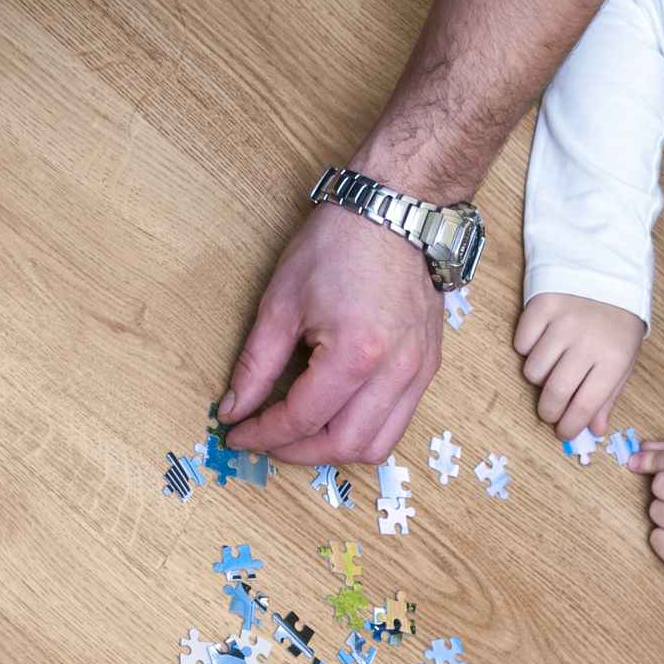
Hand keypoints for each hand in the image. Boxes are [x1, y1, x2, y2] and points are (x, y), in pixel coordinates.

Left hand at [220, 201, 443, 463]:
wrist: (397, 212)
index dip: (263, 434)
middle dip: (297, 452)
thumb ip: (256, 364)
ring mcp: (419, 372)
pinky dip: (364, 430)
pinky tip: (336, 414)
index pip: (302, 419)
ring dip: (334, 449)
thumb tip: (235, 409)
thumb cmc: (338, 245)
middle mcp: (395, 372)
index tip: (238, 434)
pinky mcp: (429, 368)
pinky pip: (398, 421)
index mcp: (355, 354)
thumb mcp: (281, 302)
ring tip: (301, 434)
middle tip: (267, 439)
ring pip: (377, 444)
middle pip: (343, 445)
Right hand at [513, 293, 643, 440]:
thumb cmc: (618, 320)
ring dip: (538, 376)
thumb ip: (609, 394)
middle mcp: (587, 342)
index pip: (584, 405)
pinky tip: (542, 340)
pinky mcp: (541, 305)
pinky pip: (521, 342)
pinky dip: (527, 347)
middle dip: (548, 411)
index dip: (569, 425)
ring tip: (551, 366)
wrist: (609, 267)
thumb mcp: (625, 357)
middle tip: (549, 412)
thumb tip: (594, 429)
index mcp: (614, 359)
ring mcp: (562, 322)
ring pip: (533, 370)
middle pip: (555, 392)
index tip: (563, 432)